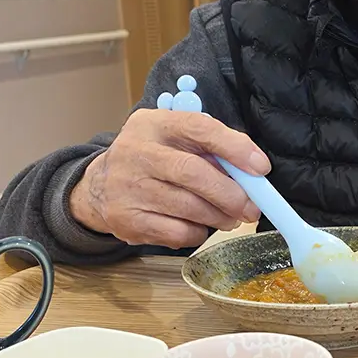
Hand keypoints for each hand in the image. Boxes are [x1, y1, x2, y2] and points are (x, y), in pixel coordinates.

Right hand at [70, 109, 269, 248]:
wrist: (96, 187)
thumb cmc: (152, 158)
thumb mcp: (174, 138)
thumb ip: (209, 147)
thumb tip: (251, 172)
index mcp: (154, 124)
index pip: (199, 129)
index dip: (235, 148)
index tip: (261, 168)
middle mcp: (136, 152)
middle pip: (193, 173)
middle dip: (231, 194)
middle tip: (251, 207)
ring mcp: (127, 188)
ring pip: (188, 207)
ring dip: (219, 216)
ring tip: (231, 217)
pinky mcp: (126, 220)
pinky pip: (176, 232)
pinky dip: (198, 232)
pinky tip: (200, 226)